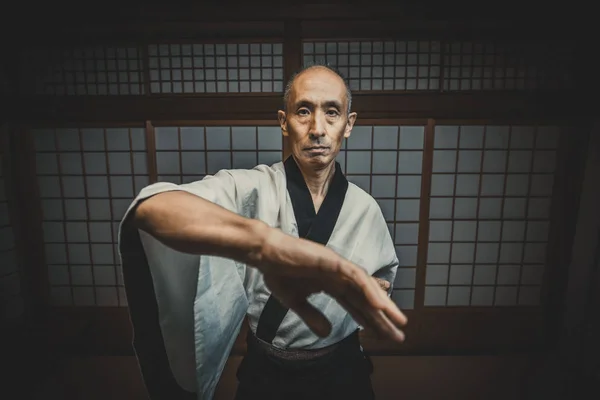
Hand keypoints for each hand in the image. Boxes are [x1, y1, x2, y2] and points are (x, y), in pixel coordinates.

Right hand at [255, 227, 406, 342]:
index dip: (370, 320)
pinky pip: (354, 276)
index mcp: (332, 284)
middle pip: (365, 299)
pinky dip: (368, 289)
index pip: (356, 305)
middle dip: (383, 317)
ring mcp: (337, 266)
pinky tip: (379, 304)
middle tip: (400, 335)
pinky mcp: (331, 260)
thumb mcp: (295, 302)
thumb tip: (327, 334)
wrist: (264, 254)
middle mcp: (339, 275)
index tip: (383, 336)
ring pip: (365, 287)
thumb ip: (312, 316)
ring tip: (398, 321)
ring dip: (383, 304)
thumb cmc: (278, 273)